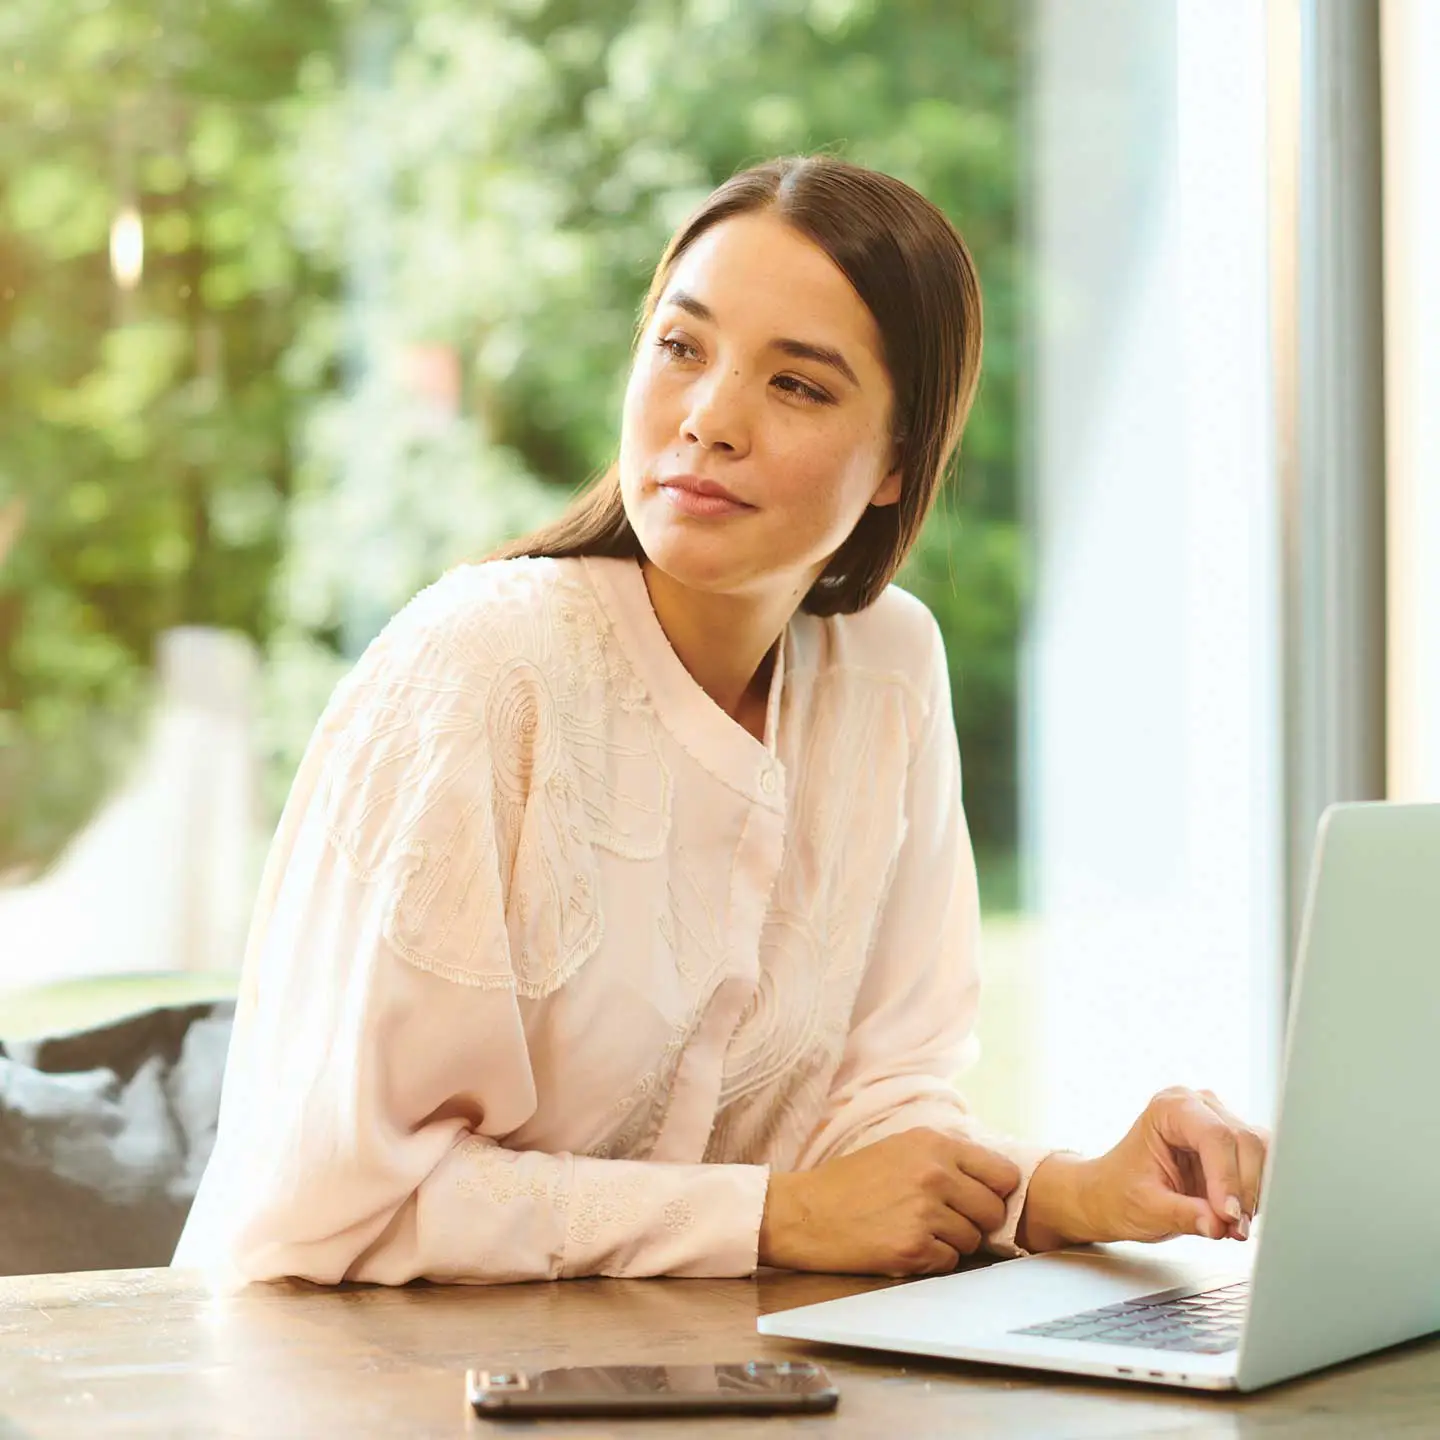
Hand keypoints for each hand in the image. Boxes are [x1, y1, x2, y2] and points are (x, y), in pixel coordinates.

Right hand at [759, 1127, 1020, 1276]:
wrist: (806, 1212)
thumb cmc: (851, 1182)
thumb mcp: (899, 1148)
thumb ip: (945, 1157)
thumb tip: (995, 1180)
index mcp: (934, 1143)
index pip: (1003, 1173)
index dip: (995, 1191)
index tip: (978, 1199)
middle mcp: (934, 1174)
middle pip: (993, 1211)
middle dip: (975, 1221)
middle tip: (943, 1220)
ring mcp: (925, 1211)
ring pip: (972, 1240)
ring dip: (951, 1242)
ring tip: (915, 1229)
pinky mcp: (913, 1248)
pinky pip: (949, 1262)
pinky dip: (932, 1260)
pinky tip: (904, 1245)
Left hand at [1019, 1088, 1270, 1250]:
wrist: (1112, 1194)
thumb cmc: (1120, 1192)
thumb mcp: (1146, 1207)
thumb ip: (1183, 1213)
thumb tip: (1218, 1224)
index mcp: (1169, 1108)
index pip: (1214, 1136)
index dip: (1227, 1177)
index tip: (1229, 1215)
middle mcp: (1197, 1106)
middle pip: (1244, 1141)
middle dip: (1245, 1190)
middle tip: (1234, 1230)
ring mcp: (1218, 1121)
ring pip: (1260, 1150)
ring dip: (1255, 1193)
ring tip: (1234, 1227)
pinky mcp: (1232, 1144)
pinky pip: (1262, 1163)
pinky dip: (1258, 1192)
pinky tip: (1240, 1216)